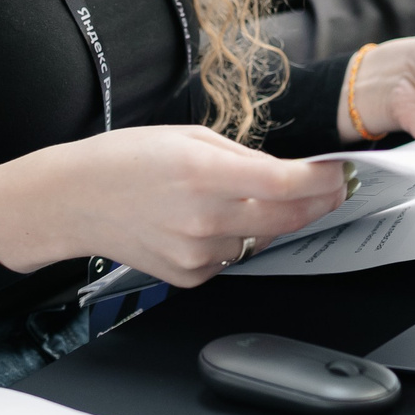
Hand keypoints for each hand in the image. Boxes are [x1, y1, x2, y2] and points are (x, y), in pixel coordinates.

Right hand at [0, 125, 348, 288]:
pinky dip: (235, 241)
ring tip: (247, 198)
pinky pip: (232, 259)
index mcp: (203, 174)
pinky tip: (209, 222)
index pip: (285, 184)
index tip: (340, 173)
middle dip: (318, 204)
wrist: (73, 201)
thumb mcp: (187, 138)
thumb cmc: (125, 160)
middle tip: (334, 190)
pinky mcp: (189, 277)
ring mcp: (196, 254)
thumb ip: (242, 157)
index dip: (322, 181)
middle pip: (287, 220)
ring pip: (260, 241)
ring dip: (271, 222)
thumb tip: (288, 173)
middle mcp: (203, 219)